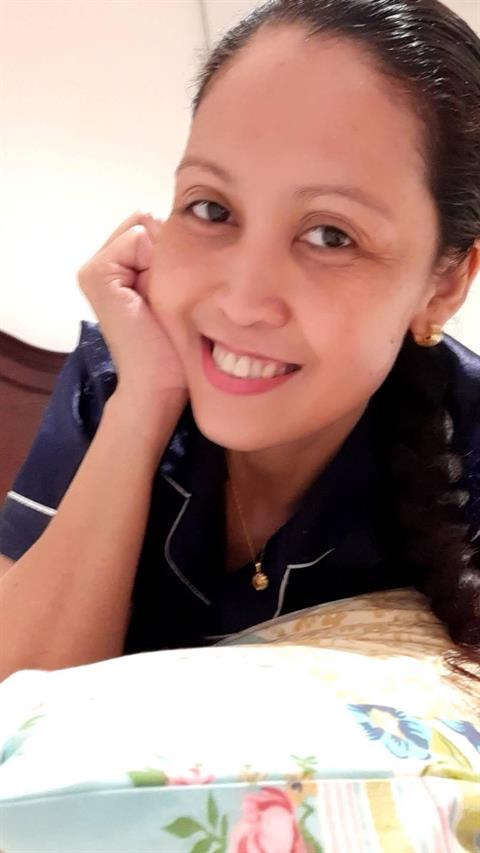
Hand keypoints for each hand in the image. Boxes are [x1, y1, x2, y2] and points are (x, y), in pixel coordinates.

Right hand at [77, 211, 187, 415]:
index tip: (183, 290)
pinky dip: (156, 260)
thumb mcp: (180, 295)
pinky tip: (155, 296)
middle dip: (170, 251)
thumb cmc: (176, 349)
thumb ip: (173, 259)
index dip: (177, 251)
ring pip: (144, 228)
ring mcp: (95, 268)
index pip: (153, 227)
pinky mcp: (98, 275)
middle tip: (173, 297)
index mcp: (120, 270)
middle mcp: (102, 265)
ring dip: (166, 258)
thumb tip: (182, 223)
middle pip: (148, 224)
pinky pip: (137, 237)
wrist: (158, 386)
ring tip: (164, 298)